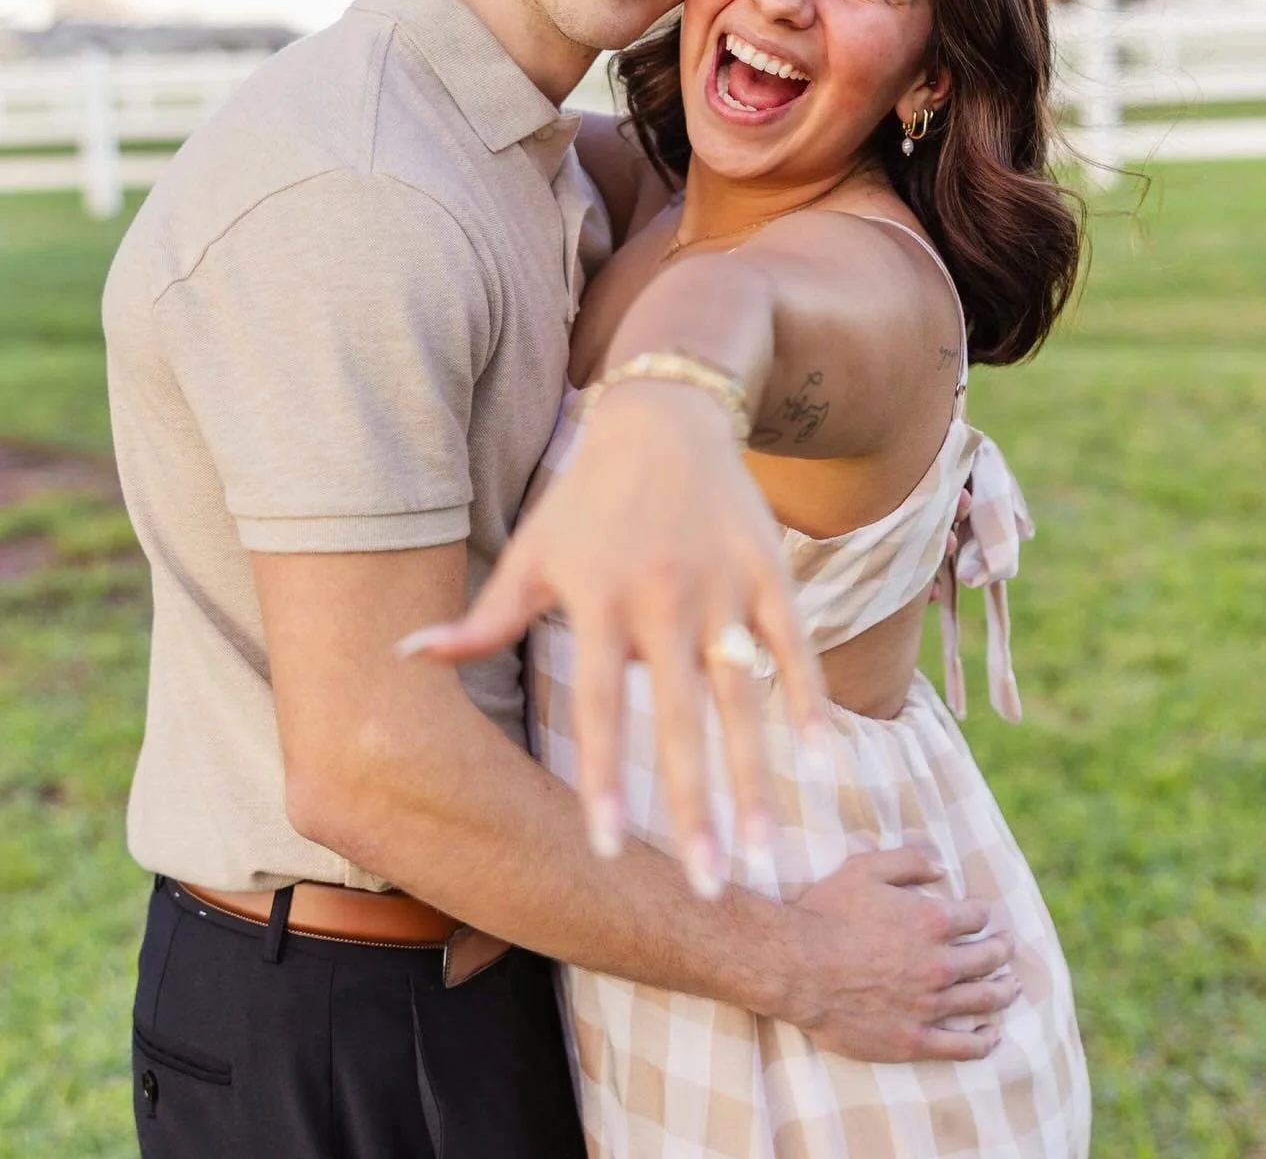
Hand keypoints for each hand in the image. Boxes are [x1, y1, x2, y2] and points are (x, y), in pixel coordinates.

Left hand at [400, 382, 825, 899]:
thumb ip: (480, 619)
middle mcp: (664, 600)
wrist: (665, 417)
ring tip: (771, 856)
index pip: (598, 710)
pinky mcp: (769, 572)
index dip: (601, 780)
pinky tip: (824, 765)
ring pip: (745, 701)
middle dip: (695, 811)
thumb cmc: (585, 497)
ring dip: (759, 783)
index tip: (605, 850)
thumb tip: (401, 657)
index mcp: (600, 603)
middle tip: (711, 889)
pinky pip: (795, 650)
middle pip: (680, 723)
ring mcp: (724, 587)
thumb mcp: (531, 554)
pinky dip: (812, 705)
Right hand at [789, 847, 1017, 1062]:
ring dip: (1003, 991)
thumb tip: (941, 867)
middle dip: (1001, 950)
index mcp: (932, 920)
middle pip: (987, 958)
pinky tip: (992, 1035)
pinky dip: (983, 1040)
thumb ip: (909, 861)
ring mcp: (929, 1005)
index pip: (976, 917)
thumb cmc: (826, 912)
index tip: (986, 916)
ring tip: (1012, 987)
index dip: (984, 914)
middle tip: (1007, 948)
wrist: (797, 965)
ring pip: (982, 1000)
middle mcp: (939, 964)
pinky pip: (962, 1046)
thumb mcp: (866, 868)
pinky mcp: (913, 1039)